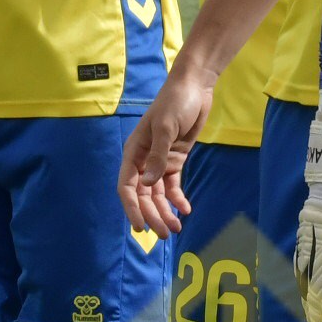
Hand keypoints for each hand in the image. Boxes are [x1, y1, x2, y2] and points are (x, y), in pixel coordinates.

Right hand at [119, 63, 216, 237]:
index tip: (139, 226)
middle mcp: (143, 160)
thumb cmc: (175, 103)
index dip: (131, 208)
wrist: (194, 87)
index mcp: (133, 152)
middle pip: (144, 195)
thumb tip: (149, 185)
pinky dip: (178, 198)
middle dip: (152, 215)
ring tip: (176, 228)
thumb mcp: (166, 128)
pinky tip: (186, 210)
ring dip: (165, 211)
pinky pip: (173, 185)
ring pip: (158, 194)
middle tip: (164, 234)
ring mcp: (159, 161)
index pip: (127, 186)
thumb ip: (158, 157)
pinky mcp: (175, 159)